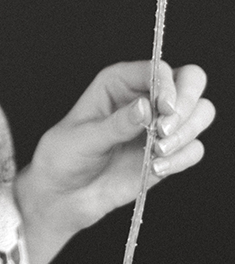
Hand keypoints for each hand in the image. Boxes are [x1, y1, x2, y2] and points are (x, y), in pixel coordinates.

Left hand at [14, 60, 214, 263]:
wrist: (64, 194)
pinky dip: (182, 158)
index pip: (159, 69)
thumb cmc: (64, 156)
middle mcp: (145, 97)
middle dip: (186, 103)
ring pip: (201, 113)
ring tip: (157, 153)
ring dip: (186, 133)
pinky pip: (195, 149)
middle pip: (191, 81)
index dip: (168, 85)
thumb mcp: (83, 138)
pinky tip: (156, 168)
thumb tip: (145, 106)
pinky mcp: (168, 152)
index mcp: (119, 82)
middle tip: (164, 130)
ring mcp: (159, 125)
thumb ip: (116, 124)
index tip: (163, 109)